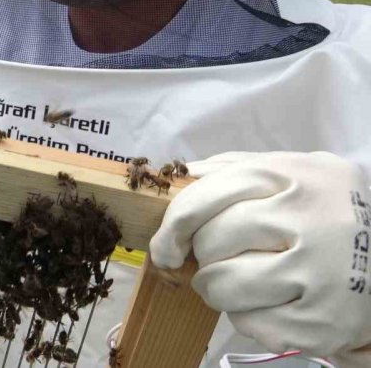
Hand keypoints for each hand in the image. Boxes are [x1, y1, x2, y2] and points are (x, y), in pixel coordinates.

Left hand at [150, 152, 370, 359]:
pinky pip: (250, 323)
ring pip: (224, 285)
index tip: (166, 243)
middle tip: (216, 259)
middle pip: (213, 240)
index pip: (209, 195)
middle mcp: (314, 221)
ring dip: (214, 289)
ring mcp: (324, 274)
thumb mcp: (293, 174)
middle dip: (201, 255)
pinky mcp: (325, 321)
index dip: (174, 222)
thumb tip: (178, 176)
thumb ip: (236, 168)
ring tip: (235, 282)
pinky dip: (246, 317)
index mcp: (298, 177)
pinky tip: (269, 303)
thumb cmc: (325, 213)